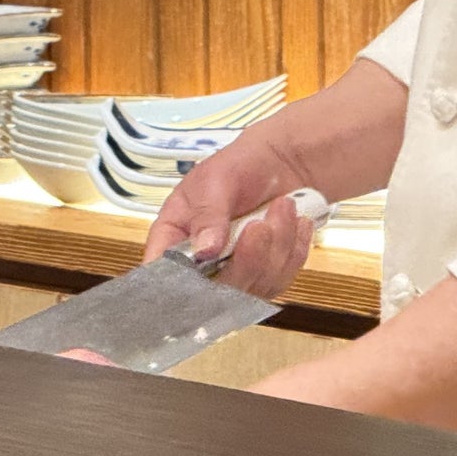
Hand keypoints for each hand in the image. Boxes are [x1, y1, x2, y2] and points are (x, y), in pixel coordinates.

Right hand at [143, 140, 315, 299]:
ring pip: (254, 286)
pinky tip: (294, 222)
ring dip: (276, 244)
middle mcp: (199, 265)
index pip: (162, 273)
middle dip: (247, 257)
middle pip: (216, 291)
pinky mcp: (265, 278)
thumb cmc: (238, 167)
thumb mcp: (215, 180)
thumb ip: (207, 215)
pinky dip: (293, 249)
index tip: (210, 264)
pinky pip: (281, 278)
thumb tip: (203, 251)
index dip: (178, 282)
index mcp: (173, 239)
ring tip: (282, 207)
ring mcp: (234, 275)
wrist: (280, 164)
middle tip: (260, 224)